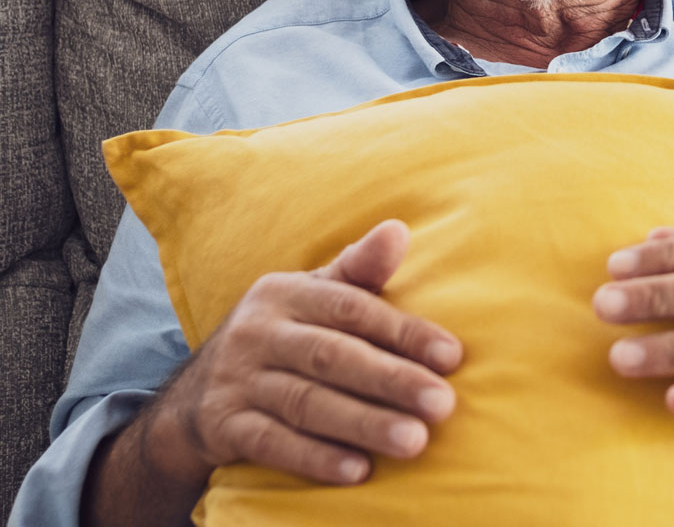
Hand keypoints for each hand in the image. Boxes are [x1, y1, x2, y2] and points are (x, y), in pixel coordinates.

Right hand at [158, 219, 462, 485]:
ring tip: (414, 441)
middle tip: (443, 403)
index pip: (352, 307)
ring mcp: (237, 379)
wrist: (194, 392)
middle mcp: (259, 331)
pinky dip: (315, 457)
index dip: (403, 331)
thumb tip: (399, 229)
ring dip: (364, 423)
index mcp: (287, 292)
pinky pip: (272, 443)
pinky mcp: (222, 425)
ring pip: (307, 402)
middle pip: (333, 356)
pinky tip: (358, 472)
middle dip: (392, 380)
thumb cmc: (281, 333)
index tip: (451, 356)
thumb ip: (359, 268)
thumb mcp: (312, 293)